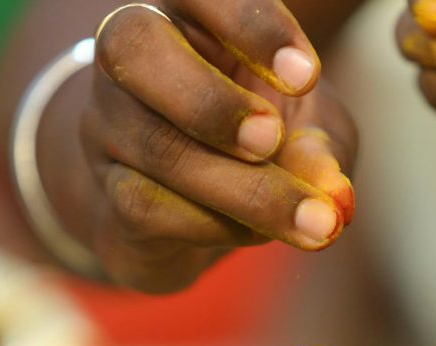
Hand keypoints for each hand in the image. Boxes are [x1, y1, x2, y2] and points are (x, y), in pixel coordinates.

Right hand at [78, 0, 356, 291]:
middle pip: (136, 46)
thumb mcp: (307, 136)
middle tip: (271, 139)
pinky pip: (147, 206)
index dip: (252, 26)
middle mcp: (132, 57)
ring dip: (239, 188)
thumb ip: (320, 150)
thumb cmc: (258, 147)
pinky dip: (214, 226)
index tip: (306, 76)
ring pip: (155, 146)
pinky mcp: (107, 191)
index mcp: (190, 17)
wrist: (187, 216)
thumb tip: (328, 187)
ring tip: (308, 220)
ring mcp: (108, 124)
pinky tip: (256, 233)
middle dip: (211, 101)